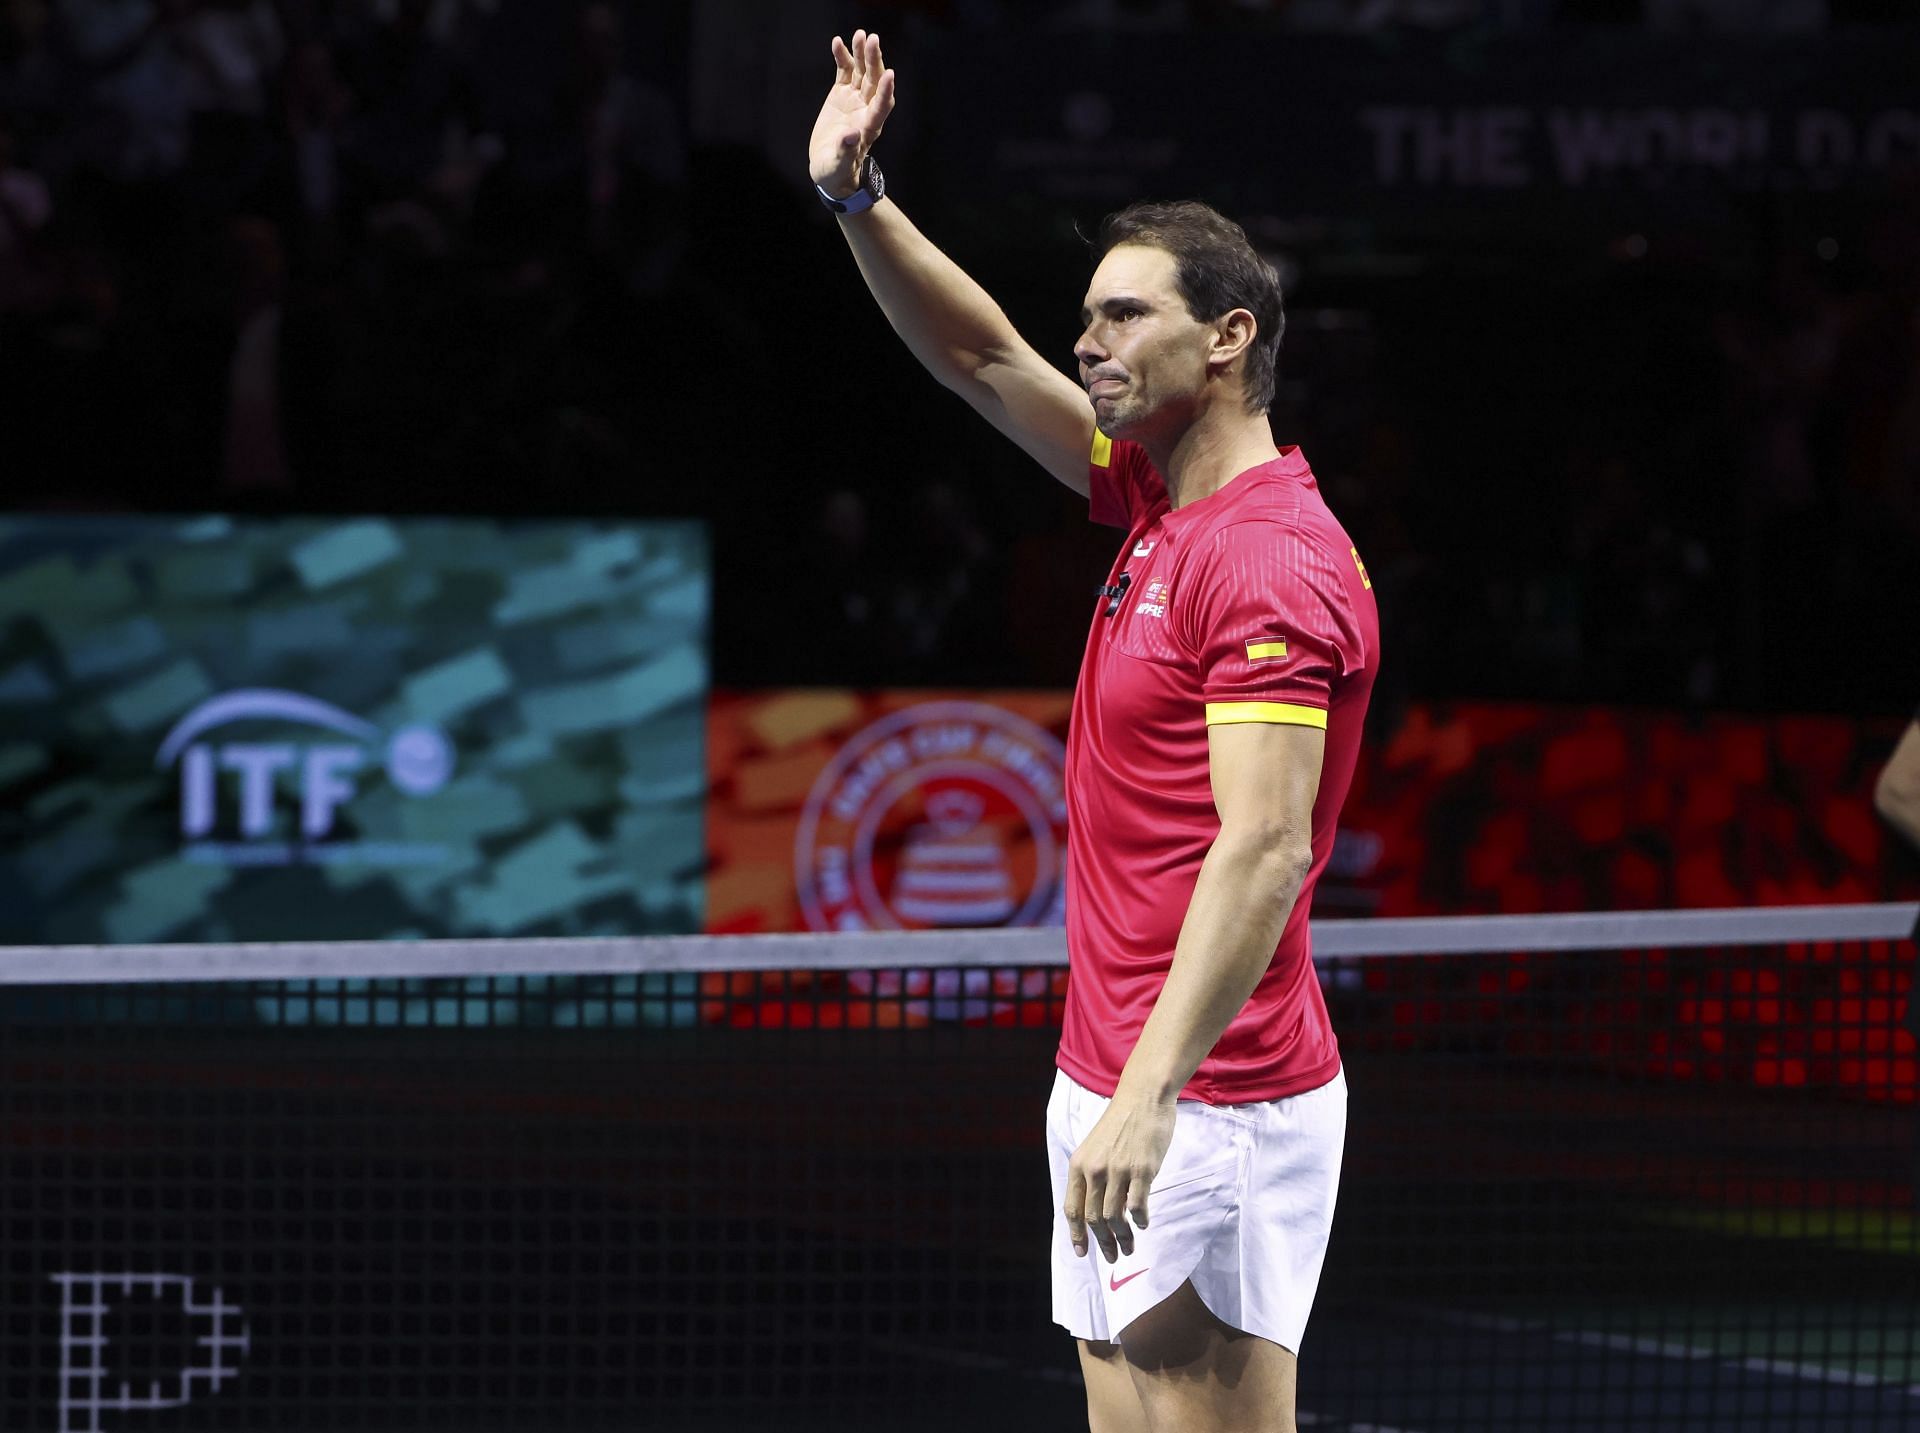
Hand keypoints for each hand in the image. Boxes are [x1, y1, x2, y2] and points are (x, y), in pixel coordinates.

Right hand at [808, 29, 894, 197]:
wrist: (829, 167)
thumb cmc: (837, 171)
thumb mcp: (838, 166)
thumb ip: (845, 151)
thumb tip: (851, 135)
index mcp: (869, 127)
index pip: (881, 106)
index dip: (885, 91)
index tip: (889, 75)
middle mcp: (866, 109)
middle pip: (874, 82)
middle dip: (874, 62)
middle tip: (872, 40)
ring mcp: (854, 99)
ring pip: (861, 72)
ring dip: (861, 54)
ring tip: (860, 35)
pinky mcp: (841, 94)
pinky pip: (844, 71)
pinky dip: (842, 57)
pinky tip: (838, 42)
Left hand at [1062, 1095, 1175, 1262]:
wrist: (1143, 1096)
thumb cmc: (1121, 1123)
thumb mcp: (1095, 1148)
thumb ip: (1093, 1176)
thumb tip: (1096, 1211)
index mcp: (1079, 1164)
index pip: (1072, 1209)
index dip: (1077, 1234)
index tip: (1082, 1253)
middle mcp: (1095, 1169)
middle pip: (1094, 1218)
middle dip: (1103, 1243)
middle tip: (1114, 1256)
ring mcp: (1118, 1170)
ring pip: (1114, 1217)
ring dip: (1123, 1238)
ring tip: (1130, 1247)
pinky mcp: (1142, 1169)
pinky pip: (1138, 1205)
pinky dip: (1140, 1220)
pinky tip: (1143, 1224)